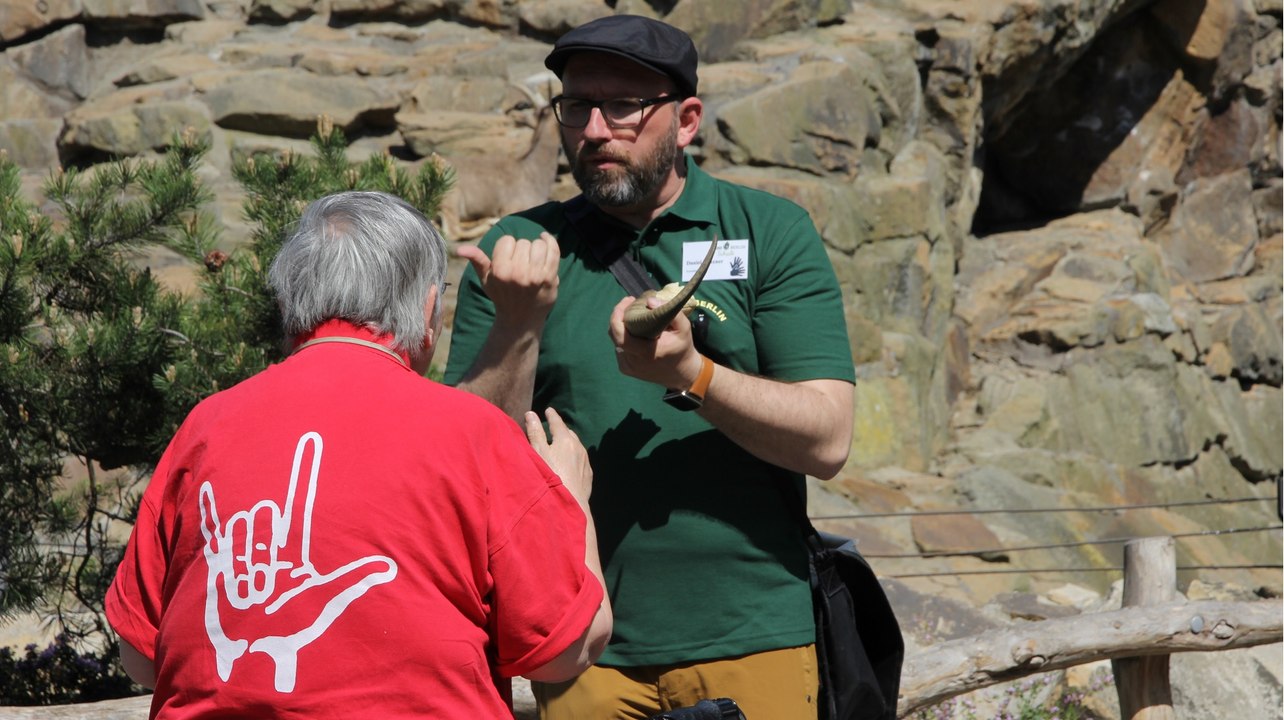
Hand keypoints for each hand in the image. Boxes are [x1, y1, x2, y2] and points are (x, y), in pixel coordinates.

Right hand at [198, 432, 397, 692]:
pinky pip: (212, 530)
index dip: (305, 470)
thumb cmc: (291, 630)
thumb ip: (353, 579)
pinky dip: (207, 510)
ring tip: (251, 591)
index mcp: (296, 547)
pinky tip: (204, 488)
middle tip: (268, 579)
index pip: (301, 500)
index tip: (312, 437)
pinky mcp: (219, 562)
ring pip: (241, 536)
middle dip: (264, 543)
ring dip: (244, 562)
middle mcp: (271, 545)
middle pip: (266, 520)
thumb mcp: (324, 599)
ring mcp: (244, 553)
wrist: (250, 655)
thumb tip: (388, 565)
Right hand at [456, 232, 559, 327]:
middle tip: (521, 264)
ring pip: (538, 244)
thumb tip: (459, 248)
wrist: (521, 319)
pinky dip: (550, 241)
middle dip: (521, 250)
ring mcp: (536, 275)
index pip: (506, 241)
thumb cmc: (502, 296)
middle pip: (523, 242)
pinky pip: (553, 250)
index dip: (507, 247)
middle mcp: (518, 272)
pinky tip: (545, 239)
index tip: (508, 258)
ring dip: (536, 248)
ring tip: (533, 259)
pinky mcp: (550, 278)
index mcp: (500, 271)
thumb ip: (477, 261)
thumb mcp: (486, 280)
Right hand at [525, 408, 592, 506]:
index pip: (557, 423)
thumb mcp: (538, 453)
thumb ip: (534, 433)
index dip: (552, 416)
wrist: (570, 502)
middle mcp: (578, 448)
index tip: (548, 410)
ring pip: (577, 446)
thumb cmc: (549, 476)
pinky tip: (570, 462)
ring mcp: (585, 462)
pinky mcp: (588, 475)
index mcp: (565, 440)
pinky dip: (574, 456)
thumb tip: (531, 414)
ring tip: (561, 444)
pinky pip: (581, 460)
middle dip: (561, 429)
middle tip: (553, 427)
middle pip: (569, 433)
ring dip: (568, 443)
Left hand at [607, 295, 704, 390]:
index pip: (619, 335)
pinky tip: (635, 334)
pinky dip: (624, 338)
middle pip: (614, 334)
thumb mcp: (684, 328)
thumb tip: (649, 301)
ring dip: (622, 327)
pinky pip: (619, 348)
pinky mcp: (626, 369)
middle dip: (619, 316)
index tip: (628, 301)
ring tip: (634, 317)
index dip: (617, 315)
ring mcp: (628, 367)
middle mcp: (633, 361)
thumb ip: (672, 313)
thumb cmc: (682, 348)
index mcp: (645, 352)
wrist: (681, 373)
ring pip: (616, 340)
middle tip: (630, 304)